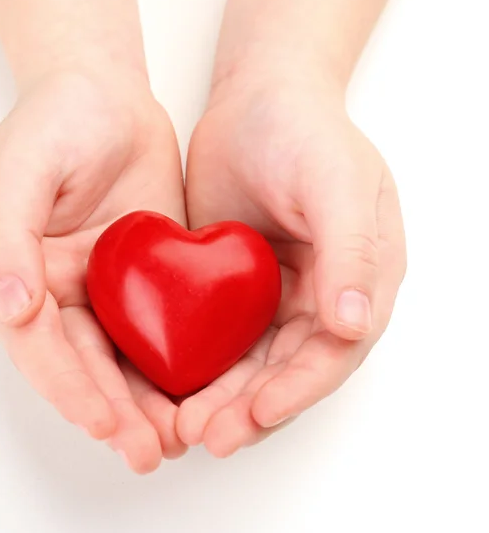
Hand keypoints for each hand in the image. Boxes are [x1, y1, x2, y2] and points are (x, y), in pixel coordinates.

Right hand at [0, 71, 187, 472]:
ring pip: (126, 357)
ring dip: (148, 401)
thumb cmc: (56, 120)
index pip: (43, 348)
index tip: (105, 424)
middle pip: (87, 365)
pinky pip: (160, 325)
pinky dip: (176, 361)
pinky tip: (199, 388)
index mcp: (24, 274)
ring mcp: (108, 285)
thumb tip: (13, 309)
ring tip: (178, 439)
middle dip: (115, 412)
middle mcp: (64, 289)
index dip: (71, 389)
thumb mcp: (19, 169)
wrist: (106, 93)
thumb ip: (7, 238)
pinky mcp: (148, 274)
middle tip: (150, 451)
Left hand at [178, 75, 406, 456]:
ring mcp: (276, 292)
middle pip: (288, 369)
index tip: (256, 415)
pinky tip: (172, 383)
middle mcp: (321, 294)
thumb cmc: (304, 130)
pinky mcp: (236, 283)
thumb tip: (354, 322)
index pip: (333, 351)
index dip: (298, 389)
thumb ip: (352, 249)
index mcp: (360, 277)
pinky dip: (200, 363)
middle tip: (207, 436)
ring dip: (222, 396)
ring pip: (251, 361)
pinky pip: (219, 334)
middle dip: (250, 407)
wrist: (257, 97)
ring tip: (184, 425)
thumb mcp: (335, 180)